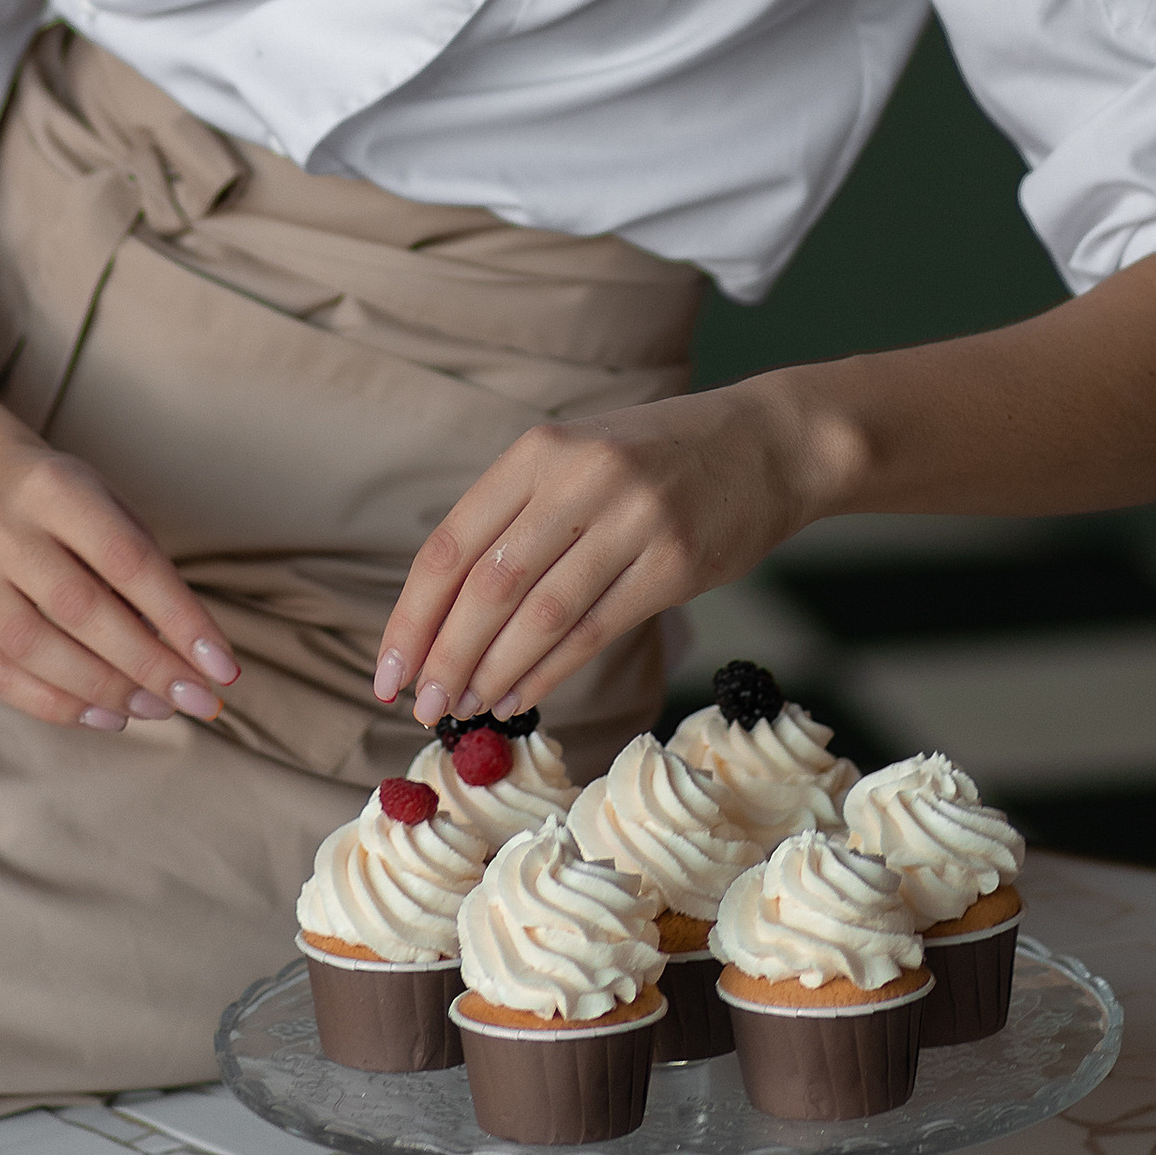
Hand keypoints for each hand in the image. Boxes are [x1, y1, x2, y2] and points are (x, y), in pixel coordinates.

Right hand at [0, 415, 241, 731]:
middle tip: (197, 697)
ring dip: (106, 690)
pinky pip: (4, 678)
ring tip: (158, 707)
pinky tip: (108, 715)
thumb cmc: (62, 507)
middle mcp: (2, 531)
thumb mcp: (108, 508)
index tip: (222, 665)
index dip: (181, 619)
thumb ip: (143, 570)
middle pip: (81, 609)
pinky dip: (61, 706)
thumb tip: (186, 653)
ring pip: (36, 650)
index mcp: (54, 489)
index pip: (128, 560)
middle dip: (148, 664)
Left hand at [372, 381, 824, 729]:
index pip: (452, 546)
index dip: (412, 616)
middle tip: (421, 707)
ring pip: (540, 616)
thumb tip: (444, 620)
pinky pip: (595, 630)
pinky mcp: (676, 563)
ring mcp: (633, 520)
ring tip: (464, 711)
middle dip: (445, 658)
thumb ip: (517, 522)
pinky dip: (549, 672)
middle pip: (488, 588)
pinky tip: (520, 698)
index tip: (388, 671)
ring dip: (493, 674)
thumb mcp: (577, 460)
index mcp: (539, 452)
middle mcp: (581, 479)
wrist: (767, 443)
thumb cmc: (657, 459)